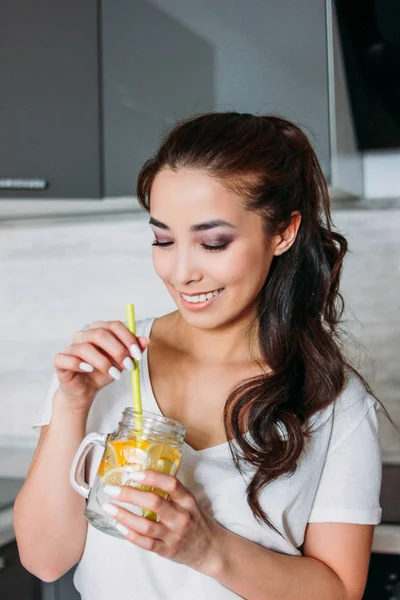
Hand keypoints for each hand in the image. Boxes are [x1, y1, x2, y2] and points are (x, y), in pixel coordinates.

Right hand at [53, 320, 148, 410]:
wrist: (85, 391)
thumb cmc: (102, 373)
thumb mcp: (121, 363)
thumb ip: (132, 351)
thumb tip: (146, 340)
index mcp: (99, 330)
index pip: (114, 325)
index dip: (127, 338)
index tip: (138, 354)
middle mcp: (83, 335)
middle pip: (100, 334)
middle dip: (118, 350)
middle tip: (129, 366)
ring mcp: (70, 347)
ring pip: (85, 347)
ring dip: (103, 362)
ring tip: (115, 375)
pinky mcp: (60, 360)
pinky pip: (67, 358)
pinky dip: (79, 364)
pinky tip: (89, 371)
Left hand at [102, 470, 223, 575]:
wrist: (210, 549)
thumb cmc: (195, 520)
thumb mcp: (189, 502)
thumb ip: (171, 491)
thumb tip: (142, 476)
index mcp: (187, 500)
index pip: (171, 484)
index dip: (152, 477)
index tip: (133, 473)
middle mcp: (181, 517)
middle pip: (154, 503)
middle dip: (130, 494)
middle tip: (112, 489)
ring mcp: (174, 535)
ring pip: (146, 525)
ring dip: (124, 515)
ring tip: (109, 507)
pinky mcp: (167, 551)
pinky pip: (146, 543)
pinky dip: (130, 534)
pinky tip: (118, 525)